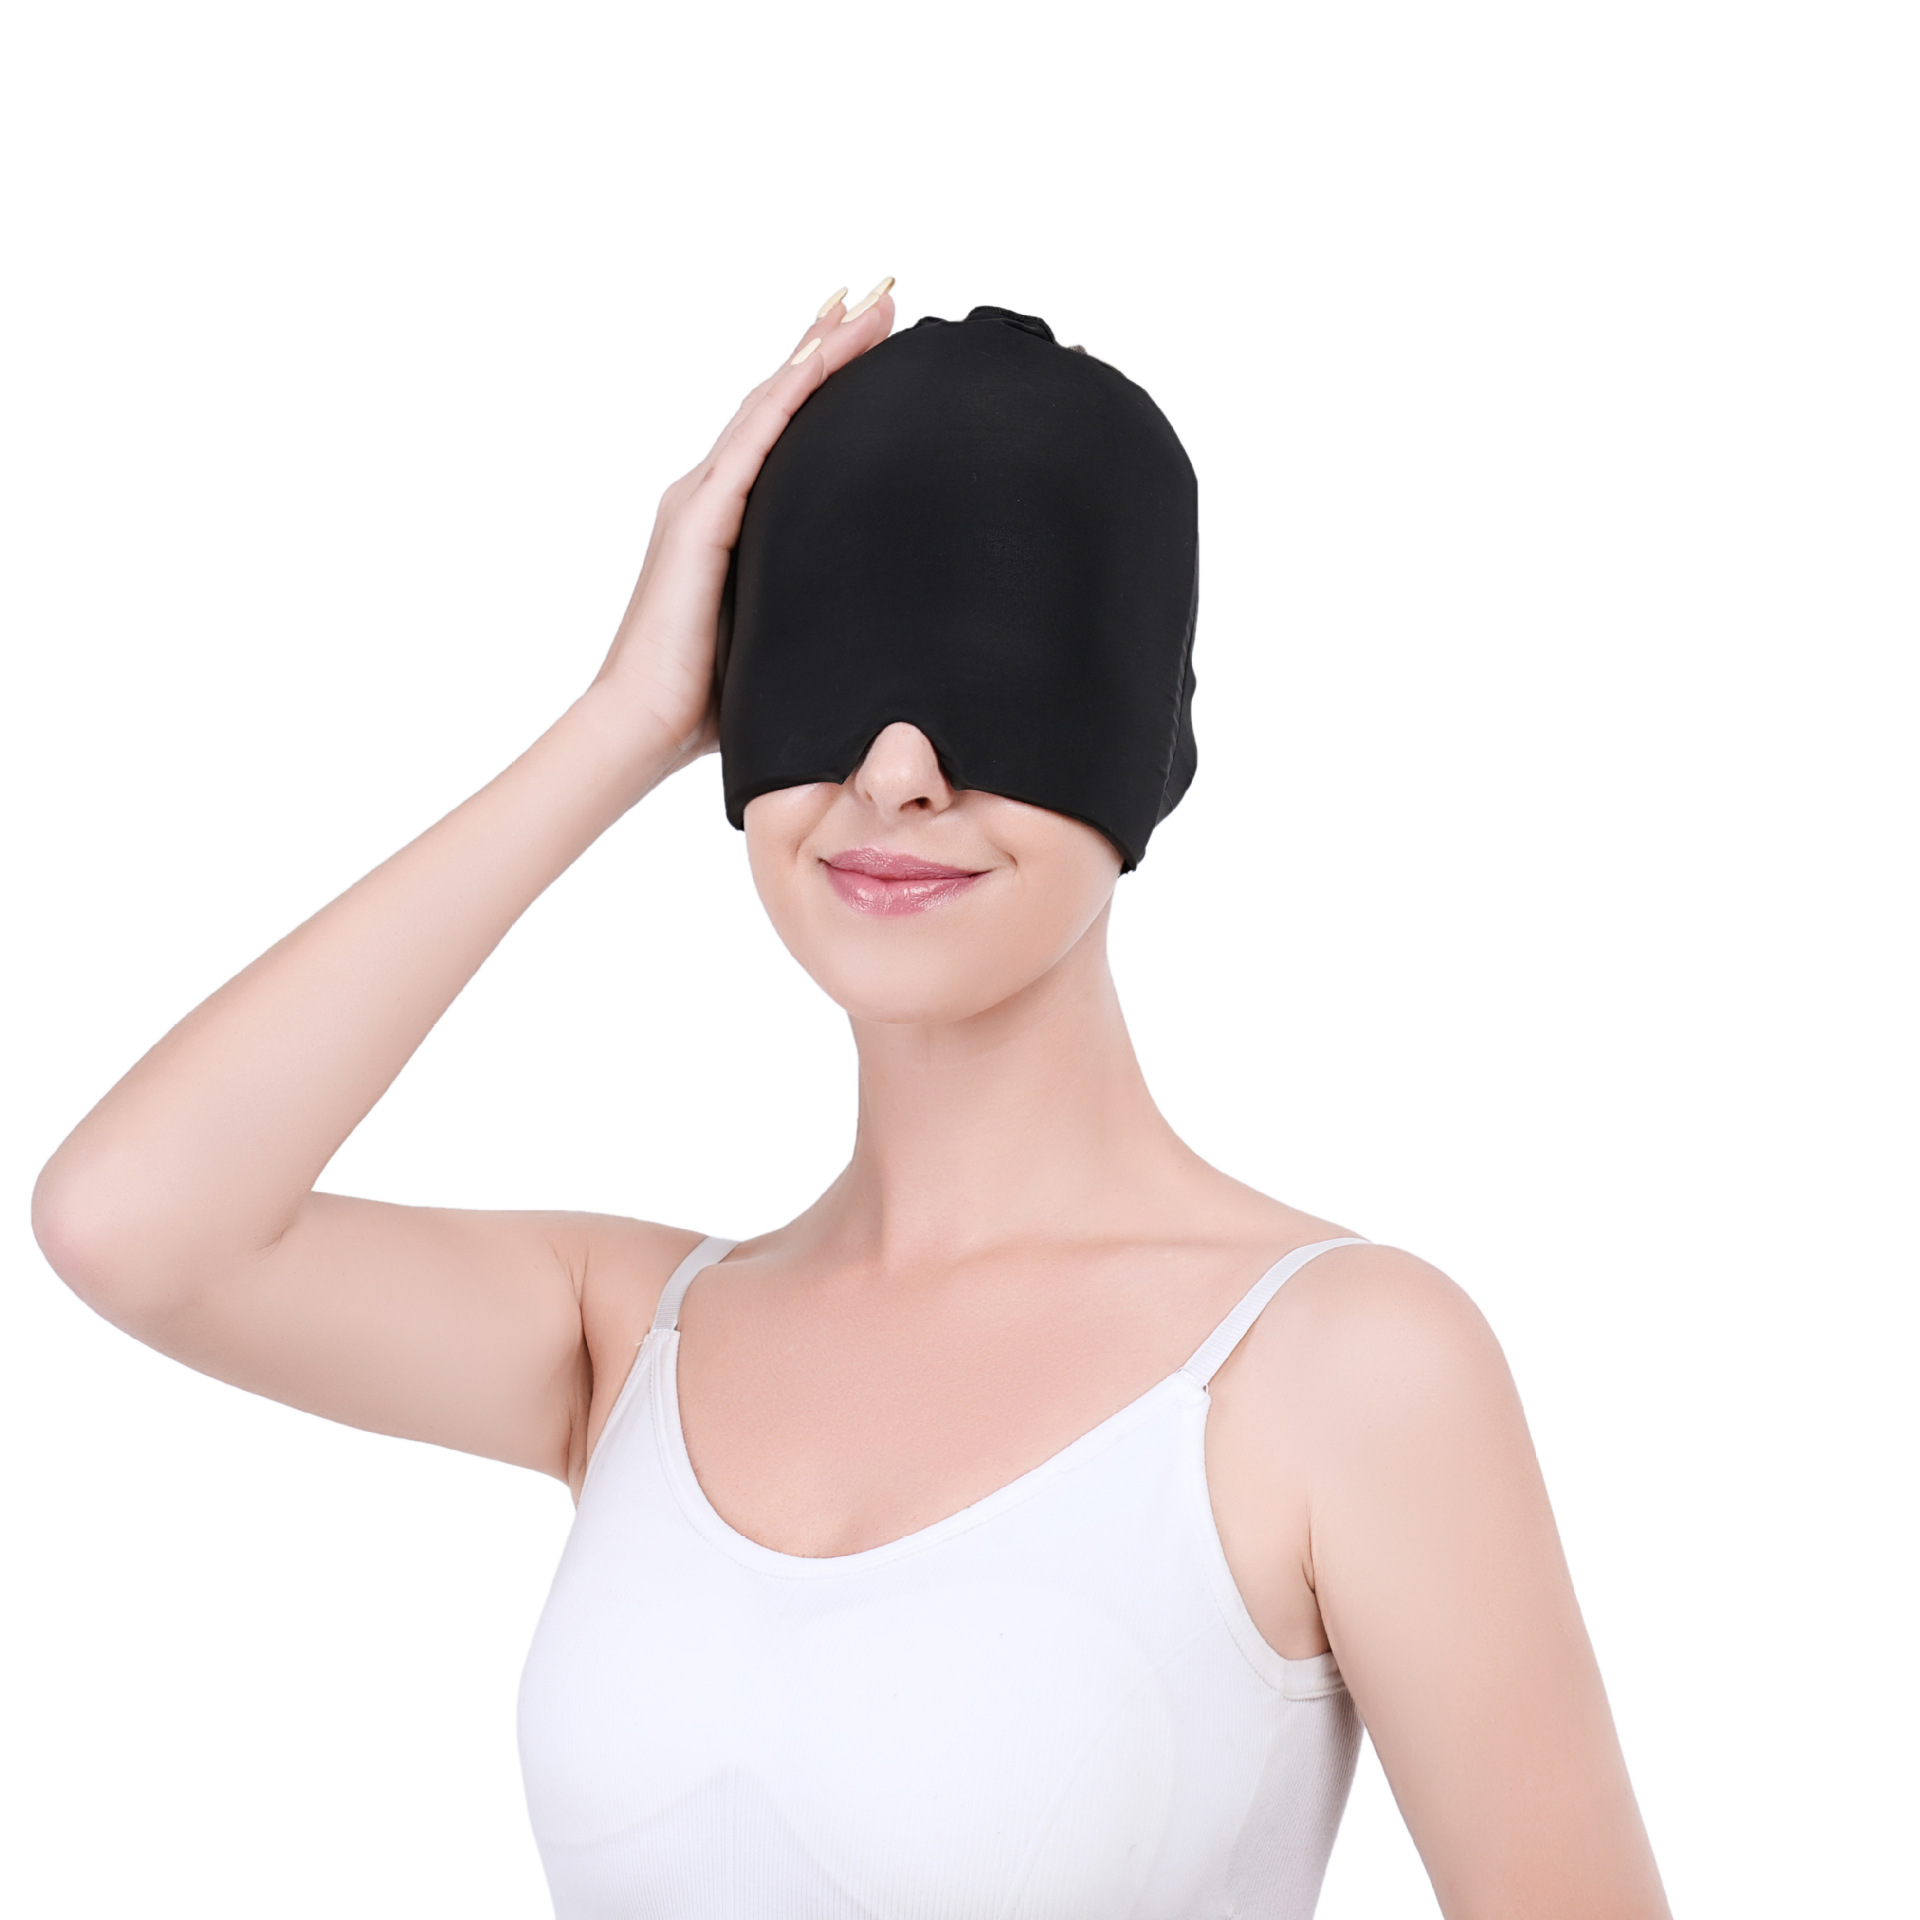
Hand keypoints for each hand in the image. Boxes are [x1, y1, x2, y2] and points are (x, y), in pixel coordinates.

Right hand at [592, 280, 897, 772]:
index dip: (824, 376)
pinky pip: (750, 448)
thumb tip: (877, 610)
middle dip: (829, 341)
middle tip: (885, 292)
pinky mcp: (697, 524)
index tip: (873, 332)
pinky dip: (785, 400)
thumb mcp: (779, 631)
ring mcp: (700, 501)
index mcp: (728, 516)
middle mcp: (709, 493)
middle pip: (778, 399)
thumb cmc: (709, 699)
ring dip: (817, 352)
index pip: (784, 429)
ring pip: (767, 406)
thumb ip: (811, 601)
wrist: (642, 728)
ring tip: (866, 306)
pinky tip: (817, 364)